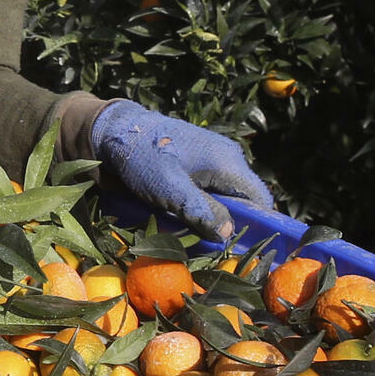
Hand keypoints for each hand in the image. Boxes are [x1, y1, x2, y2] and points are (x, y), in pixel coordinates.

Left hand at [89, 99, 275, 239]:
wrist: (114, 130)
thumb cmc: (142, 157)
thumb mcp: (170, 189)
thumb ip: (201, 211)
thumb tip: (228, 233)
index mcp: (228, 162)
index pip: (260, 199)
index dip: (255, 224)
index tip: (238, 245)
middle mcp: (226, 159)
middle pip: (242, 200)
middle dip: (227, 221)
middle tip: (206, 239)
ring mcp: (213, 159)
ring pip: (223, 197)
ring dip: (209, 214)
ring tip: (187, 224)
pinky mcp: (197, 163)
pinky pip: (208, 189)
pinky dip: (198, 203)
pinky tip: (180, 210)